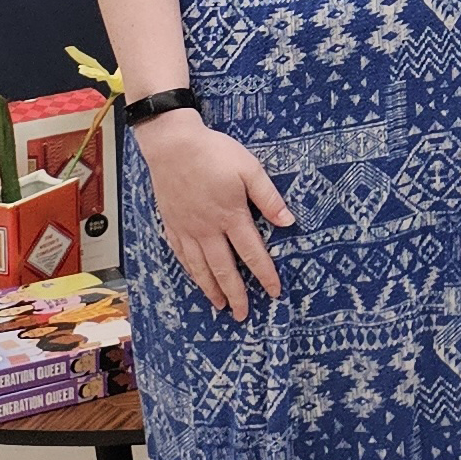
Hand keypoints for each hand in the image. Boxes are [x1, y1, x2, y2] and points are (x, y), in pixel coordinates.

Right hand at [132, 109, 293, 319]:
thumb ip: (268, 197)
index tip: (274, 292)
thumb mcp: (250, 168)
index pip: (252, 252)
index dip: (265, 274)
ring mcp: (187, 229)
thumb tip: (289, 222)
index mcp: (231, 216)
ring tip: (220, 305)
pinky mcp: (171, 225)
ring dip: (212, 289)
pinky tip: (196, 278)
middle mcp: (208, 229)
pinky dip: (191, 271)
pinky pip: (181, 256)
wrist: (173, 145)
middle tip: (243, 314)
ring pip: (200, 267)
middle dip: (236, 294)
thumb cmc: (215, 153)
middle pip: (224, 269)